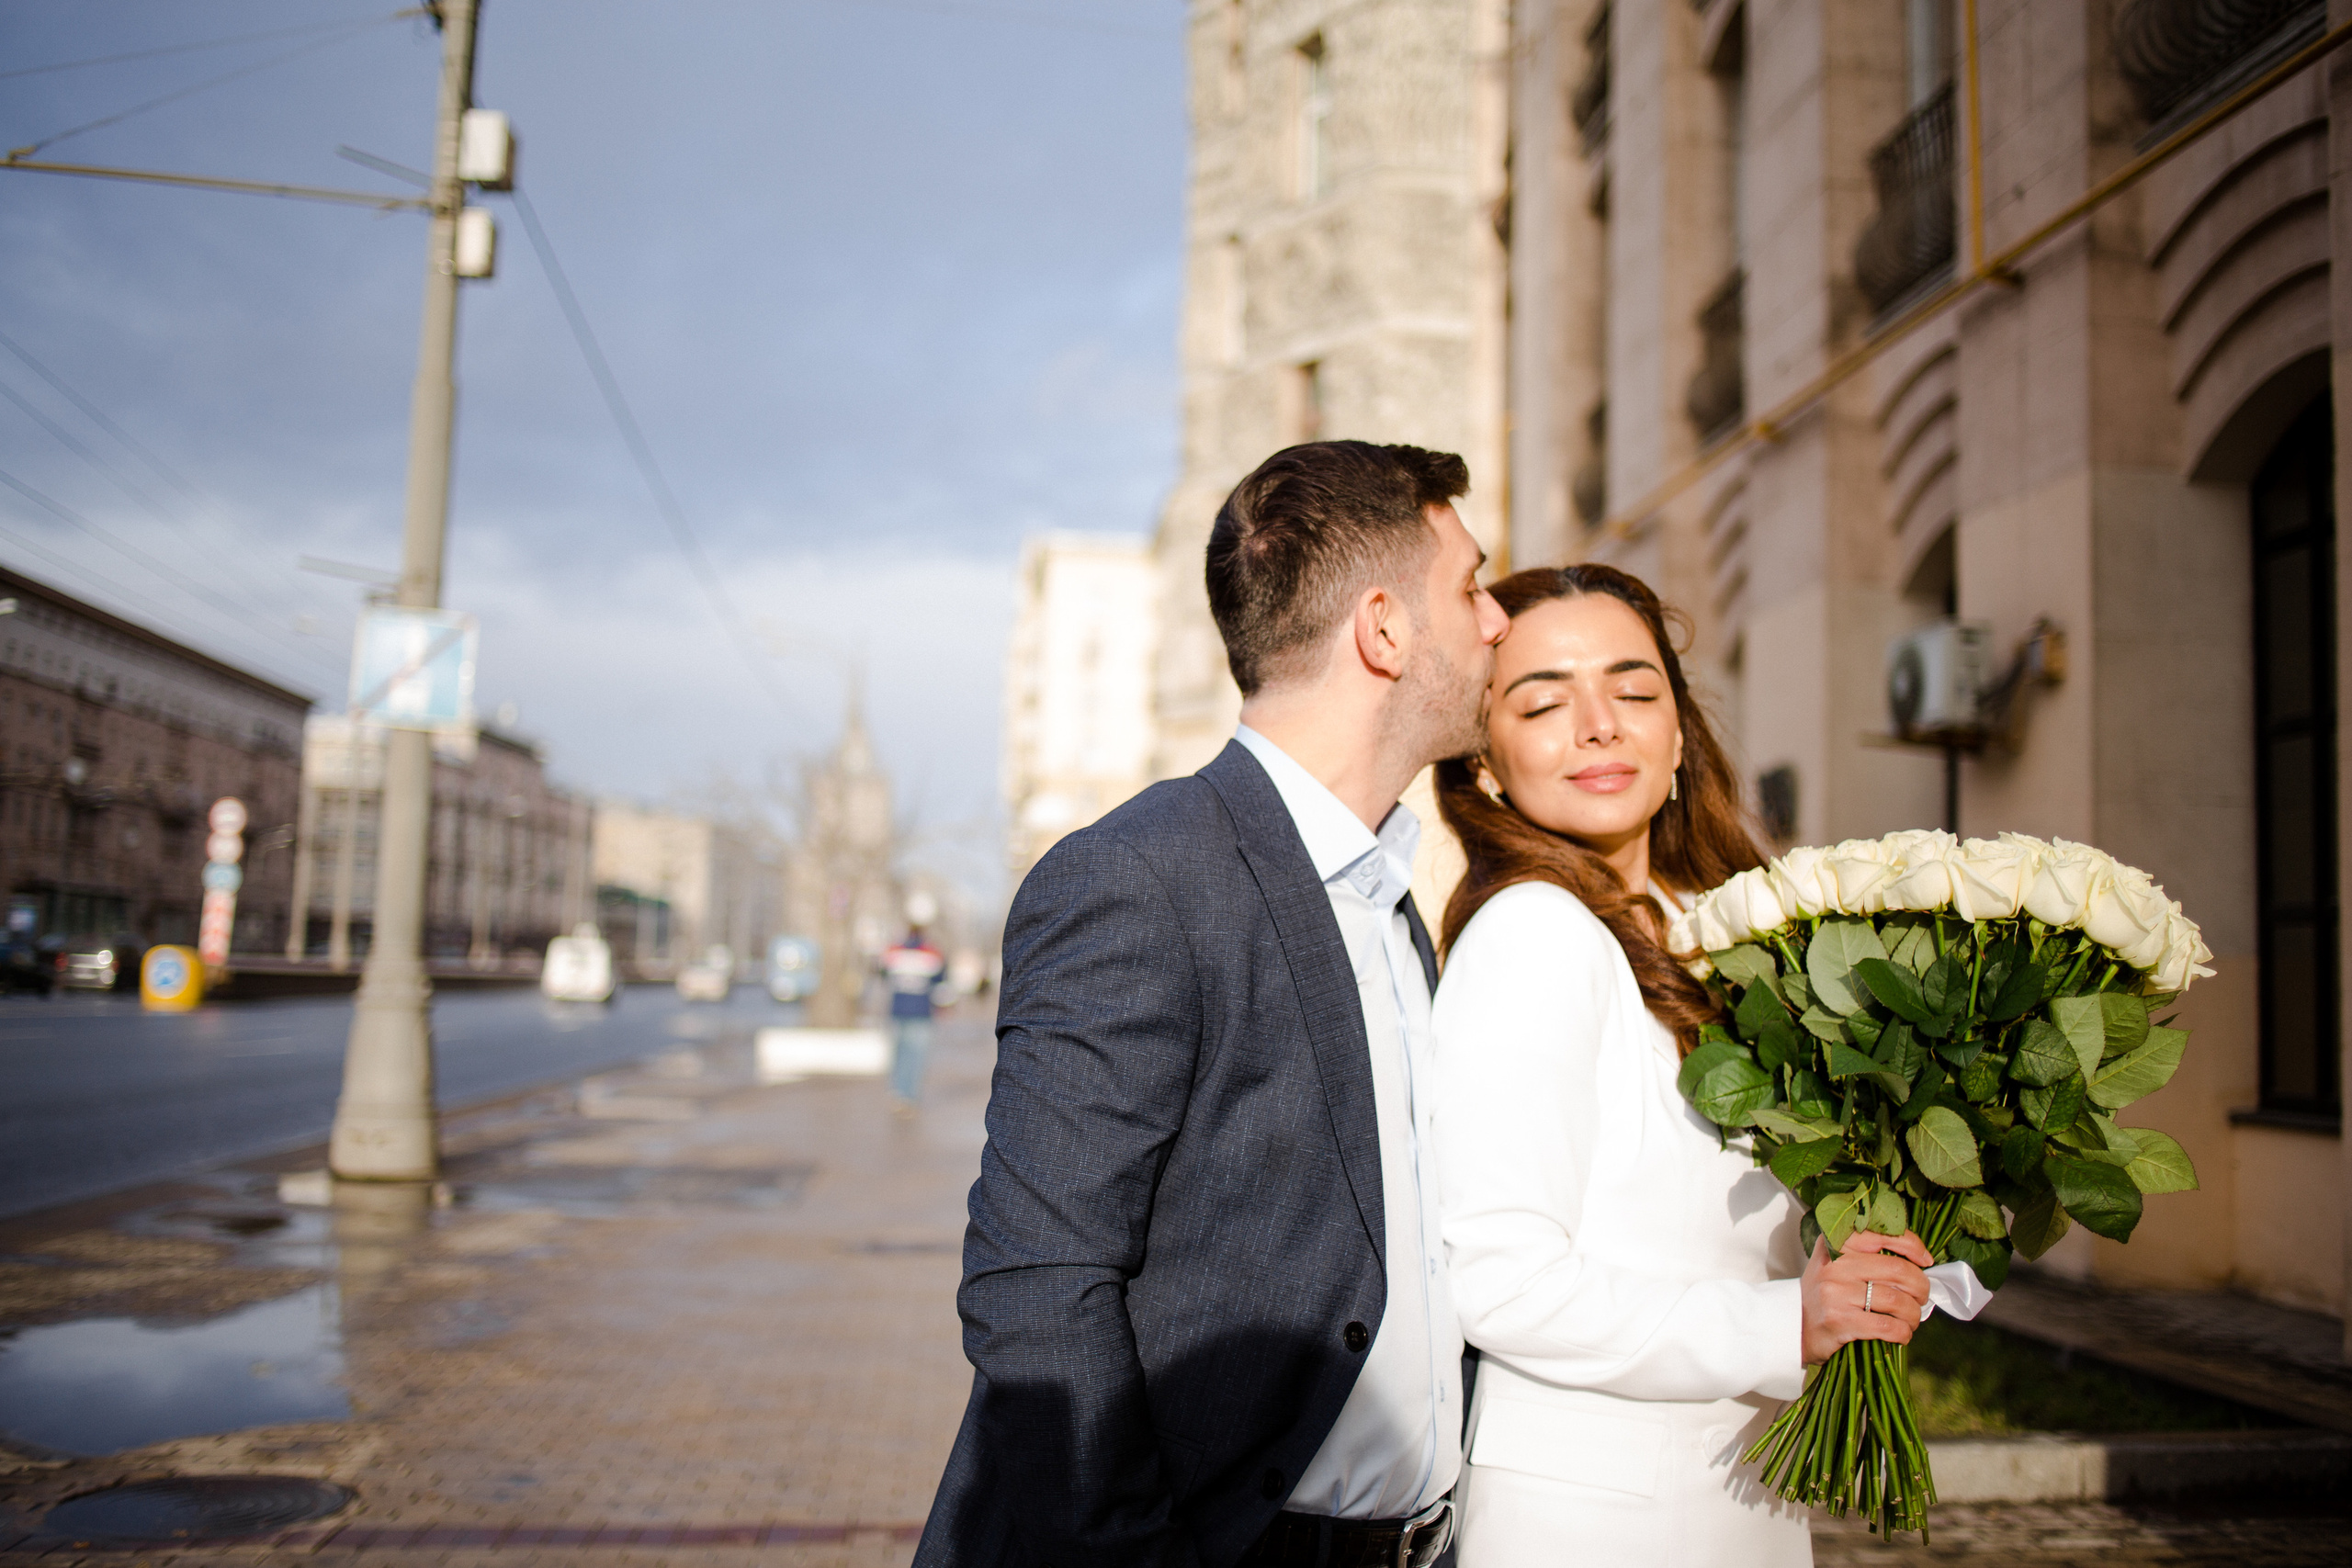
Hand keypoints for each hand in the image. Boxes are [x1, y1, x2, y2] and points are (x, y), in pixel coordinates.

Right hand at [1800, 1229, 1932, 1364]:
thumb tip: (1918, 1261)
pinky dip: (1903, 1332)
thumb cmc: (1825, 1294)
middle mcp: (1834, 1264)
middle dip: (1920, 1287)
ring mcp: (1835, 1293)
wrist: (1792, 1325)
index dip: (1912, 1245)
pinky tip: (1901, 1334)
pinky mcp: (1839, 1321)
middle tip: (1921, 1297)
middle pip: (1897, 1270)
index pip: (1882, 1234)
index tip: (1925, 1260)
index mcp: (1835, 1243)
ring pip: (1897, 1301)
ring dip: (1913, 1314)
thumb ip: (1867, 1254)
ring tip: (1911, 1319)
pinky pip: (1887, 1326)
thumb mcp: (1836, 1262)